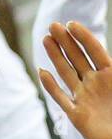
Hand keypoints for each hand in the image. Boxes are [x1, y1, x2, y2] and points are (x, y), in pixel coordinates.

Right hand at [39, 20, 111, 138]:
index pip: (95, 52)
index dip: (83, 37)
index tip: (71, 24)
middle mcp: (95, 84)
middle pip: (77, 58)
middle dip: (65, 41)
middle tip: (52, 26)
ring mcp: (84, 98)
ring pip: (66, 73)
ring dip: (56, 56)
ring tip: (45, 39)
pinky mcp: (76, 114)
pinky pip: (61, 97)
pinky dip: (50, 86)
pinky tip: (42, 72)